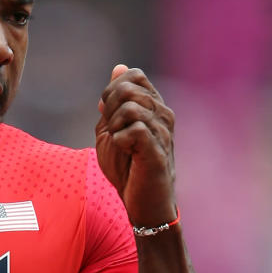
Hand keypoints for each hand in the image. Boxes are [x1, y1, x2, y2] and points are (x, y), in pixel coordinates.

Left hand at [96, 64, 176, 227]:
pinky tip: (125, 152)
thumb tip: (118, 69)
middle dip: (110, 107)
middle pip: (129, 87)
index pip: (134, 75)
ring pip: (130, 107)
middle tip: (112, 131)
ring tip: (119, 144)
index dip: (112, 90)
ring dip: (114, 126)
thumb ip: (112, 103)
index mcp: (154, 107)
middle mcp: (162, 114)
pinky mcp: (157, 150)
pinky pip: (133, 129)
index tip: (109, 114)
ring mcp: (162, 131)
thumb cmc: (129, 169)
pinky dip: (119, 140)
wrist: (143, 203)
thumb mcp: (113, 131)